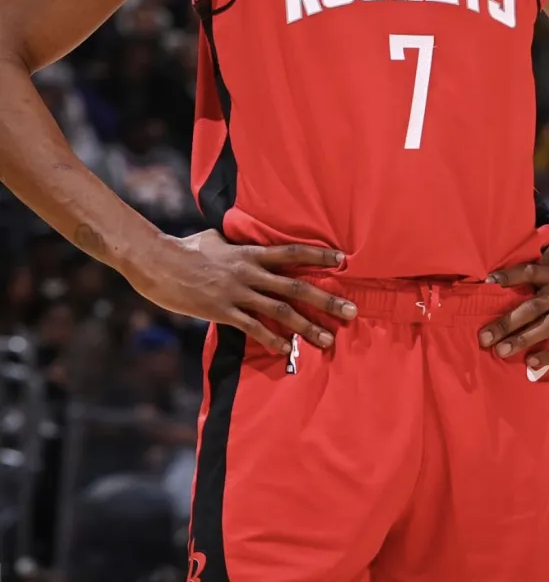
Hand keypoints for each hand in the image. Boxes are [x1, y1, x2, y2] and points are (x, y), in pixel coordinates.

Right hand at [127, 229, 356, 354]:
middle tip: (351, 311)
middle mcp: (250, 272)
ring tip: (327, 339)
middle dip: (326, 300)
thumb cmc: (186, 248)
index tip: (343, 261)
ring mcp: (237, 292)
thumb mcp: (216, 238)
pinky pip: (252, 328)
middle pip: (296, 286)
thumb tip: (242, 237)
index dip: (318, 256)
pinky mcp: (222, 311)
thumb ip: (236, 242)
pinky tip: (287, 349)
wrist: (158, 262)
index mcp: (250, 252)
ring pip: (280, 310)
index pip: (292, 253)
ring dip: (306, 326)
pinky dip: (271, 339)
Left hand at [478, 249, 548, 368]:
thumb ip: (536, 262)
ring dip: (523, 340)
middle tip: (485, 337)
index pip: (529, 271)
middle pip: (533, 307)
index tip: (488, 281)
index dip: (510, 276)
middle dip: (508, 323)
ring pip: (547, 327)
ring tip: (501, 351)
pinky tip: (531, 364)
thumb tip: (508, 255)